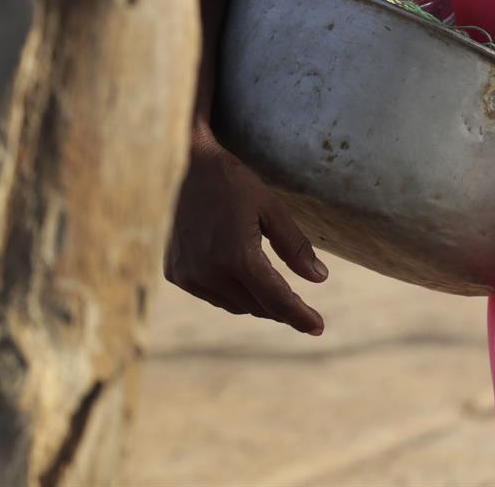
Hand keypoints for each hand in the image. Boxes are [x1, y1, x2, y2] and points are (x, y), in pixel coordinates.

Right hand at [165, 130, 328, 335]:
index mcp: (238, 258)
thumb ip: (296, 247)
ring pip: (235, 305)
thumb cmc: (233, 183)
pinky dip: (234, 294)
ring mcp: (189, 276)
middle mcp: (210, 274)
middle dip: (282, 309)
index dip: (299, 316)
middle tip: (304, 310)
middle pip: (257, 307)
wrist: (184, 166)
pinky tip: (244, 281)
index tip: (318, 327)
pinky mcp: (176, 274)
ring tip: (278, 294)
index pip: (276, 300)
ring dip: (258, 304)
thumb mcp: (272, 208)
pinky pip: (213, 295)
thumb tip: (319, 278)